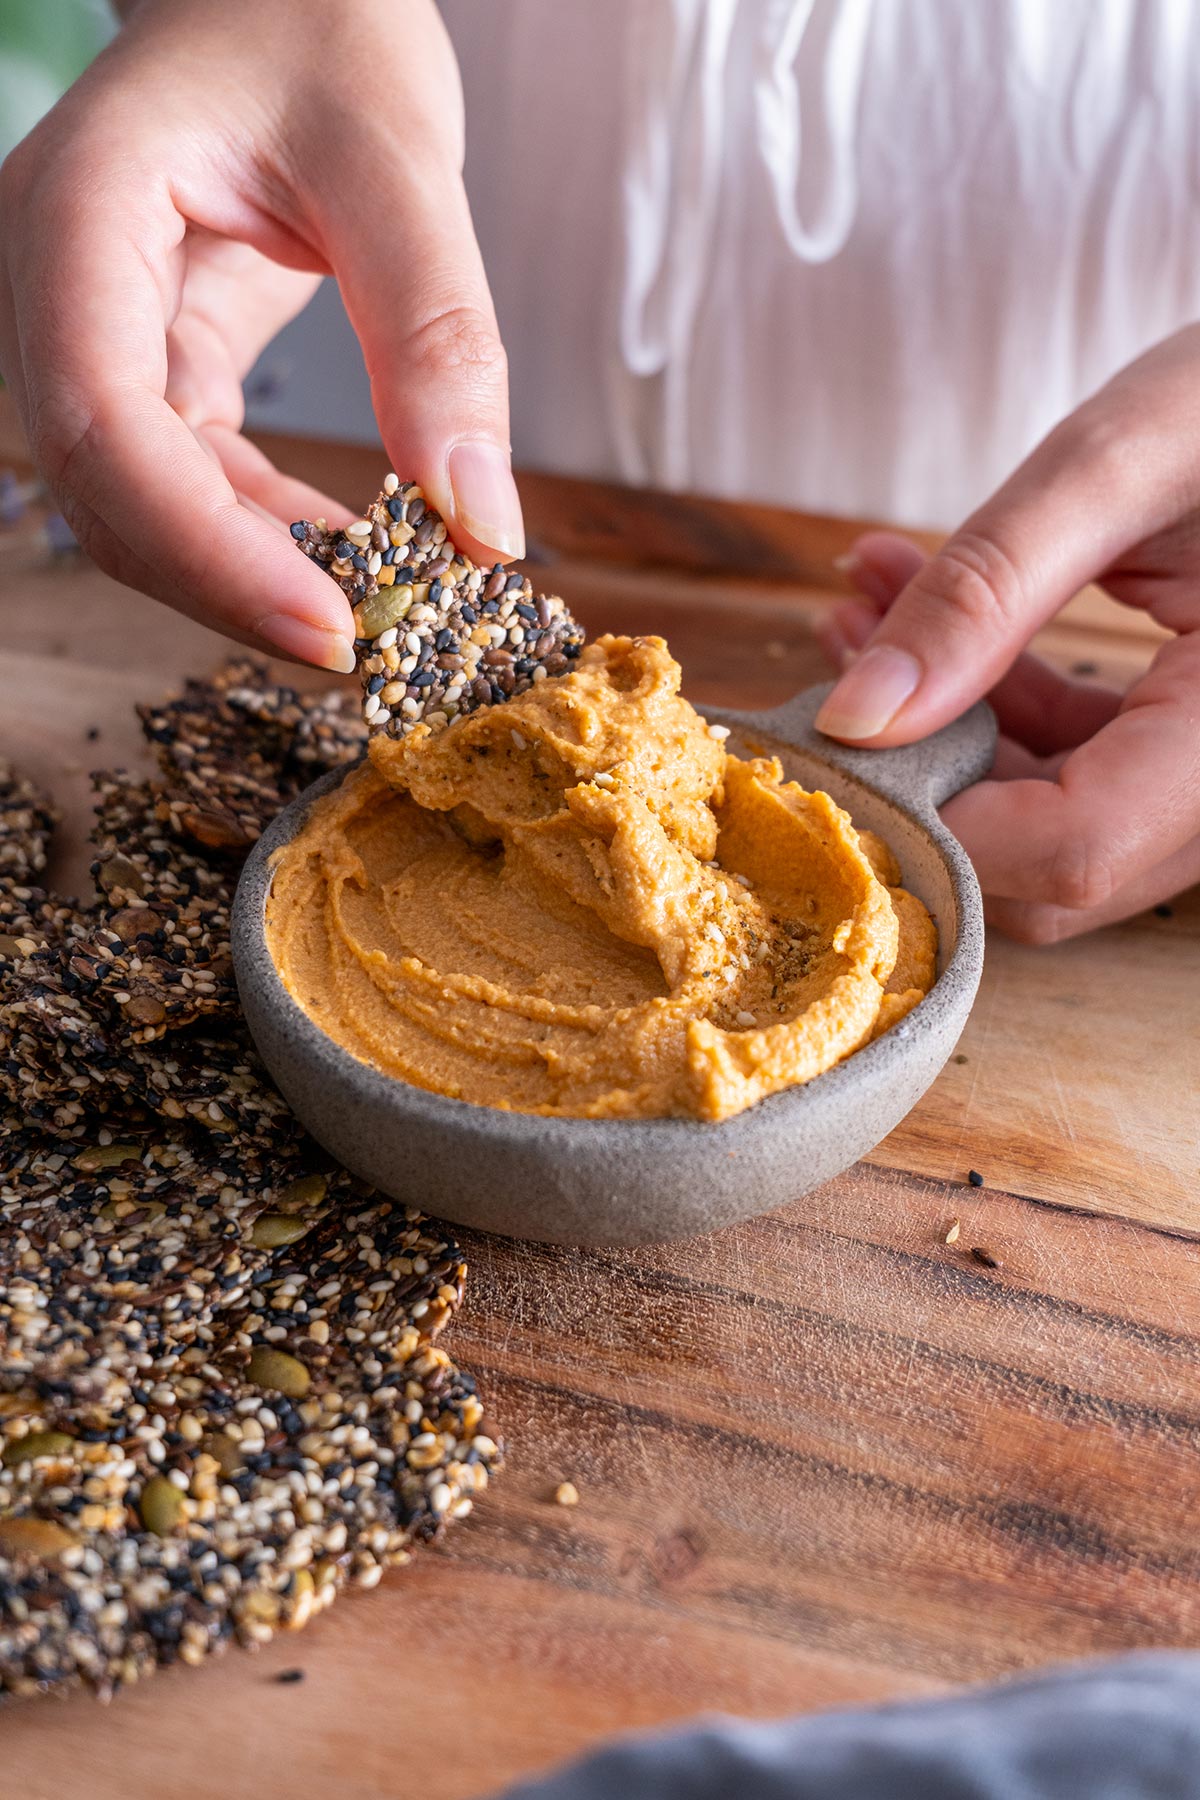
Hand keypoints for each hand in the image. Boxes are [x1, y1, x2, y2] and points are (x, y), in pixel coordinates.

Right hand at [0, 0, 521, 670]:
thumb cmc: (321, 27)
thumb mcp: (398, 158)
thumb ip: (437, 333)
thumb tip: (482, 517)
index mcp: (79, 213)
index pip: (101, 417)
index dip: (205, 544)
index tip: (330, 622)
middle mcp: (59, 288)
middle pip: (107, 491)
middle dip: (231, 586)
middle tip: (367, 648)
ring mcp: (98, 336)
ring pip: (144, 509)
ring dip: (254, 577)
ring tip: (378, 611)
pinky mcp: (155, 370)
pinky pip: (197, 487)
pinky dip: (274, 539)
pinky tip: (360, 562)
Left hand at [814, 327, 1199, 942]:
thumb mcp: (1118, 465)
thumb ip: (985, 590)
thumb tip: (855, 717)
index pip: (1074, 847)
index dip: (934, 820)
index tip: (827, 745)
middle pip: (1051, 868)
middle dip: (918, 771)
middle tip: (834, 665)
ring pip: (1045, 822)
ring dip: (935, 729)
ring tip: (860, 607)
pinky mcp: (1183, 746)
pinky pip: (1071, 769)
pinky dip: (986, 704)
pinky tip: (913, 610)